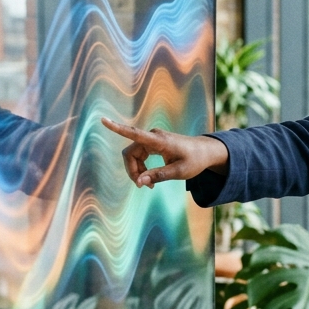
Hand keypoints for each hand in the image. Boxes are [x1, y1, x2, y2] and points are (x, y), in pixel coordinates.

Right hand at [100, 117, 229, 187]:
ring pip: (133, 155)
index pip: (134, 134)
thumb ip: (158, 176)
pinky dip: (141, 167)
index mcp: (159, 141)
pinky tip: (149, 179)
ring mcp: (152, 139)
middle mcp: (153, 137)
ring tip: (149, 185)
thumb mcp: (179, 172)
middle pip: (130, 153)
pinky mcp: (153, 143)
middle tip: (143, 187)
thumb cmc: (195, 161)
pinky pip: (139, 155)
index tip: (103, 120)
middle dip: (132, 171)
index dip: (117, 128)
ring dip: (137, 171)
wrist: (205, 152)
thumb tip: (139, 181)